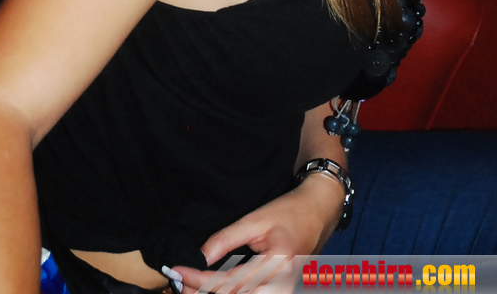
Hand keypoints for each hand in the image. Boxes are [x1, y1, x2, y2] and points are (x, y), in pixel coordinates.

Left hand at [174, 177, 342, 293]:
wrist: (319, 211)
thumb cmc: (289, 211)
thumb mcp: (255, 219)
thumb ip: (227, 239)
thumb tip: (199, 257)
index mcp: (276, 266)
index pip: (229, 282)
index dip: (199, 280)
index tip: (177, 272)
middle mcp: (280, 286)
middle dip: (203, 293)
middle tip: (178, 284)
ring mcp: (282, 291)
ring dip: (215, 293)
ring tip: (190, 286)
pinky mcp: (280, 291)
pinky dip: (230, 292)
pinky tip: (212, 286)